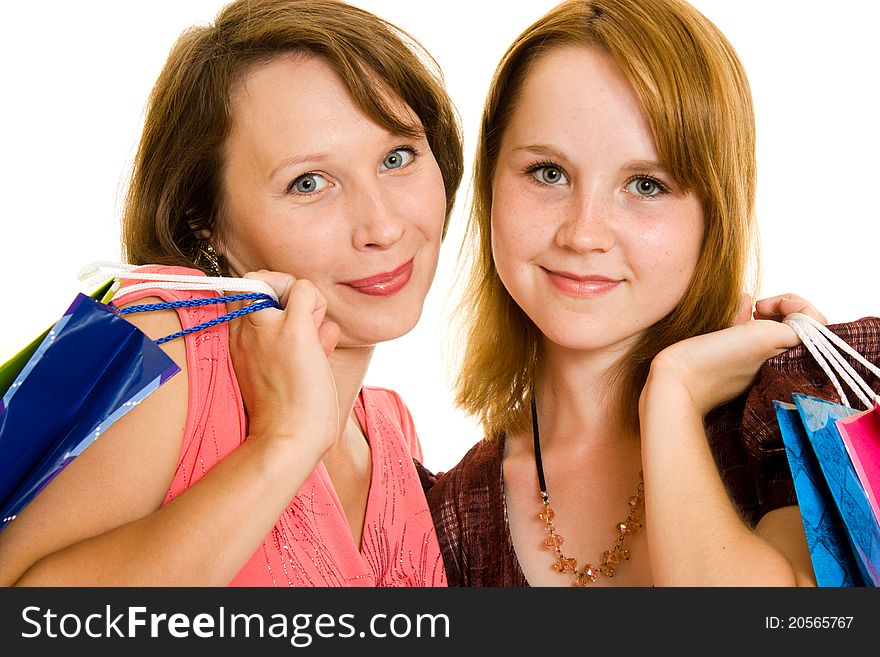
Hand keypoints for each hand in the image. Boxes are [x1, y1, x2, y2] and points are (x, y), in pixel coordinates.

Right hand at [227, 271, 340, 454]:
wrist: (287, 439)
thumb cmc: (287, 413)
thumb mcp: (274, 369)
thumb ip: (288, 339)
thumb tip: (319, 322)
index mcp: (233, 339)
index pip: (245, 293)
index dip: (270, 301)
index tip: (283, 327)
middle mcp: (243, 328)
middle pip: (262, 281)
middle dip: (287, 297)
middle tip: (300, 332)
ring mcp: (266, 327)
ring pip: (290, 283)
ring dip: (309, 308)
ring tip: (312, 346)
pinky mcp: (292, 331)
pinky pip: (306, 289)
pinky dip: (319, 305)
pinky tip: (320, 341)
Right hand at [643, 293, 825, 414]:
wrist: (675, 384)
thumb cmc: (715, 363)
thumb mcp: (762, 338)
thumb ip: (794, 325)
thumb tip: (803, 316)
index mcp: (787, 362)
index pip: (815, 325)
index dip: (796, 306)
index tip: (768, 306)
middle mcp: (775, 364)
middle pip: (797, 326)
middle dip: (782, 307)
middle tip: (760, 307)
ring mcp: (753, 363)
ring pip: (773, 328)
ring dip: (766, 312)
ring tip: (753, 308)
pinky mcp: (732, 361)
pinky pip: (749, 334)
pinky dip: (748, 318)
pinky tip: (743, 307)